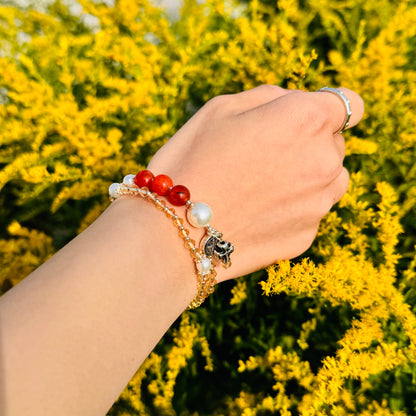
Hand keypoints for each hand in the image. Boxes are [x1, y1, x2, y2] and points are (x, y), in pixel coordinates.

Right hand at [148, 85, 363, 281]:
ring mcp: (319, 203)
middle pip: (334, 144)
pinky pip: (310, 212)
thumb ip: (270, 98)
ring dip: (308, 176)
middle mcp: (324, 161)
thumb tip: (293, 104)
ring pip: (330, 179)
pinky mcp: (306, 236)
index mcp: (306, 119)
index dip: (326, 109)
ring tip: (263, 186)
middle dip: (308, 143)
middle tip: (264, 155)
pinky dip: (292, 208)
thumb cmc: (193, 162)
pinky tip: (257, 212)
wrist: (176, 230)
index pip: (349, 104)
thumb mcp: (222, 107)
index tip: (306, 119)